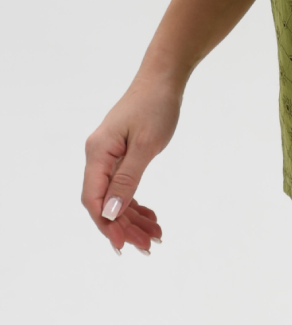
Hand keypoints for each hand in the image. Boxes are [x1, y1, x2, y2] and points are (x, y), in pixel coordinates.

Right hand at [81, 78, 180, 254]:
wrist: (163, 79)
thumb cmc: (156, 106)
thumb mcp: (146, 145)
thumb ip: (127, 179)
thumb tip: (111, 213)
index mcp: (98, 153)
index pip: (95, 200)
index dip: (107, 226)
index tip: (124, 246)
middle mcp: (98, 156)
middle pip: (105, 203)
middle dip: (125, 227)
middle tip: (149, 246)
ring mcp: (109, 155)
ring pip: (116, 197)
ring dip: (133, 218)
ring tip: (155, 236)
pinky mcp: (120, 154)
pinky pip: (124, 186)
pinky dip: (136, 202)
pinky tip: (151, 215)